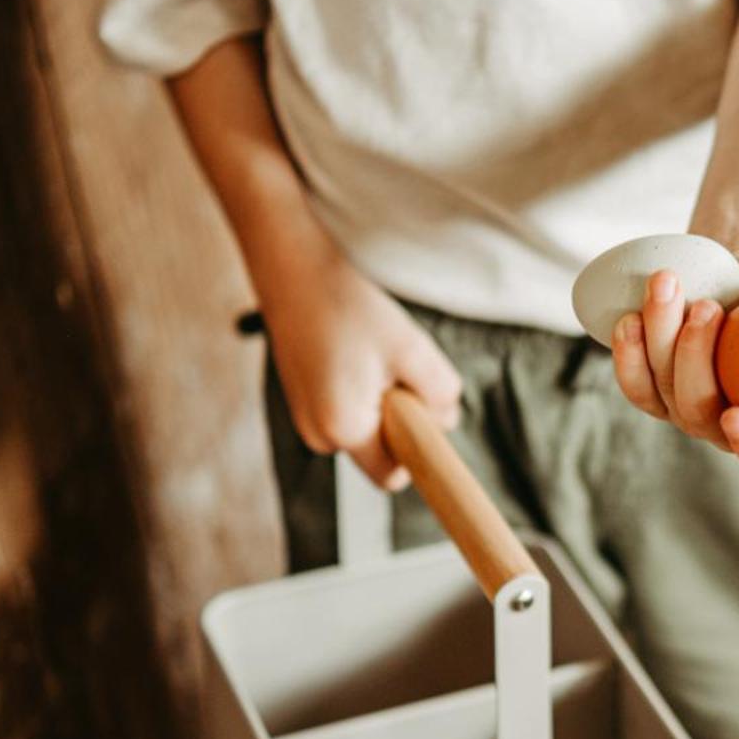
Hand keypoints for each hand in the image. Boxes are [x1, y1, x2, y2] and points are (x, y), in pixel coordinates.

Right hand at [254, 236, 461, 490]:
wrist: (291, 264)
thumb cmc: (348, 303)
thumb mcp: (412, 348)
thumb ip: (440, 394)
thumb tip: (446, 419)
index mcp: (342, 429)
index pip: (393, 474)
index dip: (418, 447)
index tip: (427, 406)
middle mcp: (316, 433)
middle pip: (381, 449)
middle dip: (402, 417)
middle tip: (398, 365)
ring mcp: (304, 416)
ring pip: (367, 425)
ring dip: (384, 398)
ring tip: (373, 351)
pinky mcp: (302, 396)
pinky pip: (349, 407)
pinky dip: (364, 386)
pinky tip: (355, 347)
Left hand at [611, 251, 738, 485]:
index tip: (736, 414)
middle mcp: (732, 431)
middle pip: (703, 417)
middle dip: (695, 361)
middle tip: (707, 307)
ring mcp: (690, 415)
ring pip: (665, 394)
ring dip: (660, 339)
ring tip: (668, 283)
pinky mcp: (658, 394)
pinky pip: (637, 388)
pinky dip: (628, 354)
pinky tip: (629, 317)